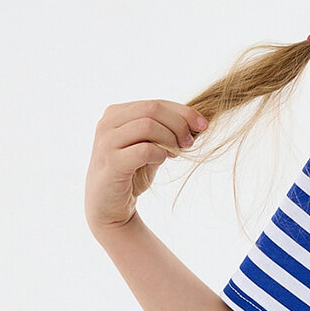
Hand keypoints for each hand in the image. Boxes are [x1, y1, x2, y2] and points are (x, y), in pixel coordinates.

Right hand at [85, 99, 208, 231]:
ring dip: (170, 139)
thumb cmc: (132, 175)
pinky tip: (162, 160)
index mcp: (116, 113)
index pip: (155, 103)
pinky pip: (144, 150)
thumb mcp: (149, 147)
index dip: (183, 112)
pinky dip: (160, 154)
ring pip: (148, 125)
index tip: (202, 125)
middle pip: (152, 109)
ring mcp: (107, 141)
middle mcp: (108, 123)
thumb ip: (163, 132)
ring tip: (176, 153)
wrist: (109, 207)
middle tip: (189, 143)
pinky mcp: (112, 162)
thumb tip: (195, 123)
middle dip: (179, 124)